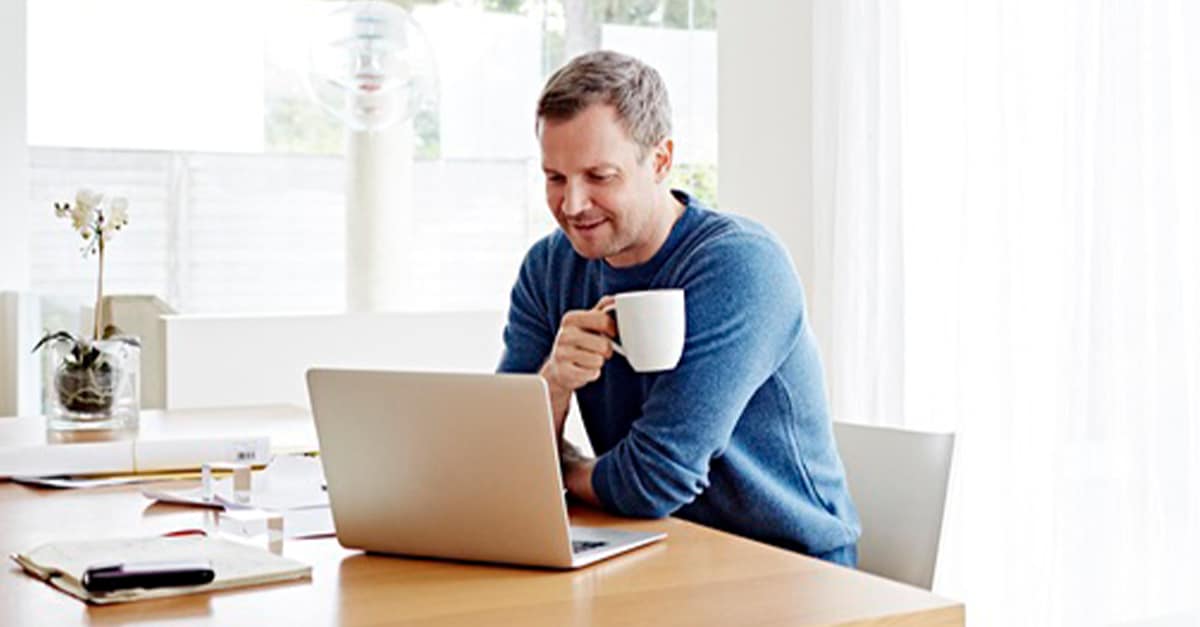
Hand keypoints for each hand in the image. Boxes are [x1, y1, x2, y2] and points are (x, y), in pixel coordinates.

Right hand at [539, 295, 616, 434]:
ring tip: (588, 359)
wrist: (558, 367)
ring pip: (598, 360)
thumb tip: (615, 299)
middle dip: (606, 350)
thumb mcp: (587, 322)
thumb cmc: (578, 342)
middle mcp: (564, 335)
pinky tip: (583, 369)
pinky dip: (592, 374)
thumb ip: (602, 309)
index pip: (603, 320)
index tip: (610, 333)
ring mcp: (561, 354)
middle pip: (604, 344)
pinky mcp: (564, 372)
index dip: (613, 329)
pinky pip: (592, 374)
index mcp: (570, 319)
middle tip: (597, 350)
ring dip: (598, 362)